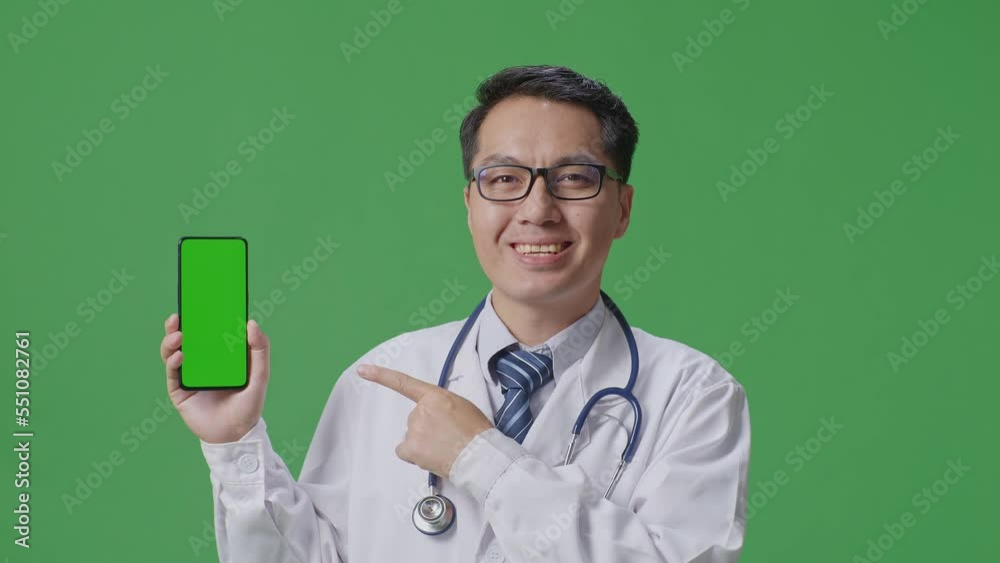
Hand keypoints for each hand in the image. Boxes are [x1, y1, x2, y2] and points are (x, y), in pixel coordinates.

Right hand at [159, 313, 270, 443]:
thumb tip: (252, 322)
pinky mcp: (179, 391)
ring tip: (179, 334)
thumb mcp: (260, 375)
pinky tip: (180, 355)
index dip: (202, 315)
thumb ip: (260, 349)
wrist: (236, 435)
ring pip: (173, 352)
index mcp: (220, 355)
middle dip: (180, 324)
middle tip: (180, 314)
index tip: (200, 298)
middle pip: (186, 338)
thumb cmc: (249, 404)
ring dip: (172, 341)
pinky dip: (174, 362)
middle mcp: (202, 362)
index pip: (208, 331)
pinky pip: (173, 373)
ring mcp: (189, 375)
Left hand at [358, 364, 492, 477]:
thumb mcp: (461, 405)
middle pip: (416, 418)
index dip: (381, 376)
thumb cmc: (475, 430)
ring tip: (444, 447)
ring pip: (412, 435)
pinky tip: (430, 456)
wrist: (479, 455)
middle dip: (427, 427)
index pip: (404, 383)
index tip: (363, 370)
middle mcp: (420, 411)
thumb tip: (434, 413)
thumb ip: (441, 404)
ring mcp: (414, 430)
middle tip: (447, 436)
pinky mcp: (411, 449)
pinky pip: (404, 451)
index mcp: (434, 396)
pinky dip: (414, 454)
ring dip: (423, 442)